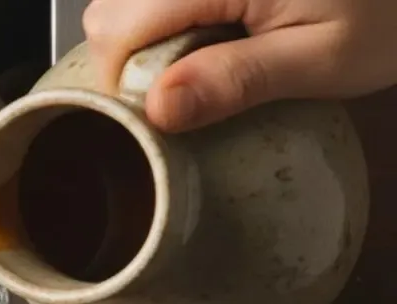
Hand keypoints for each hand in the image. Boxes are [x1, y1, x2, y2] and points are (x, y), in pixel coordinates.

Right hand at [82, 0, 396, 130]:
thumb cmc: (387, 14)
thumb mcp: (324, 60)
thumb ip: (238, 79)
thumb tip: (158, 109)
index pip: (118, 30)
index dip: (125, 84)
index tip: (164, 118)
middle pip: (109, 14)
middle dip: (129, 64)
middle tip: (188, 92)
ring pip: (121, 4)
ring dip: (144, 43)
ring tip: (205, 61)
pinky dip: (162, 23)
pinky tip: (207, 38)